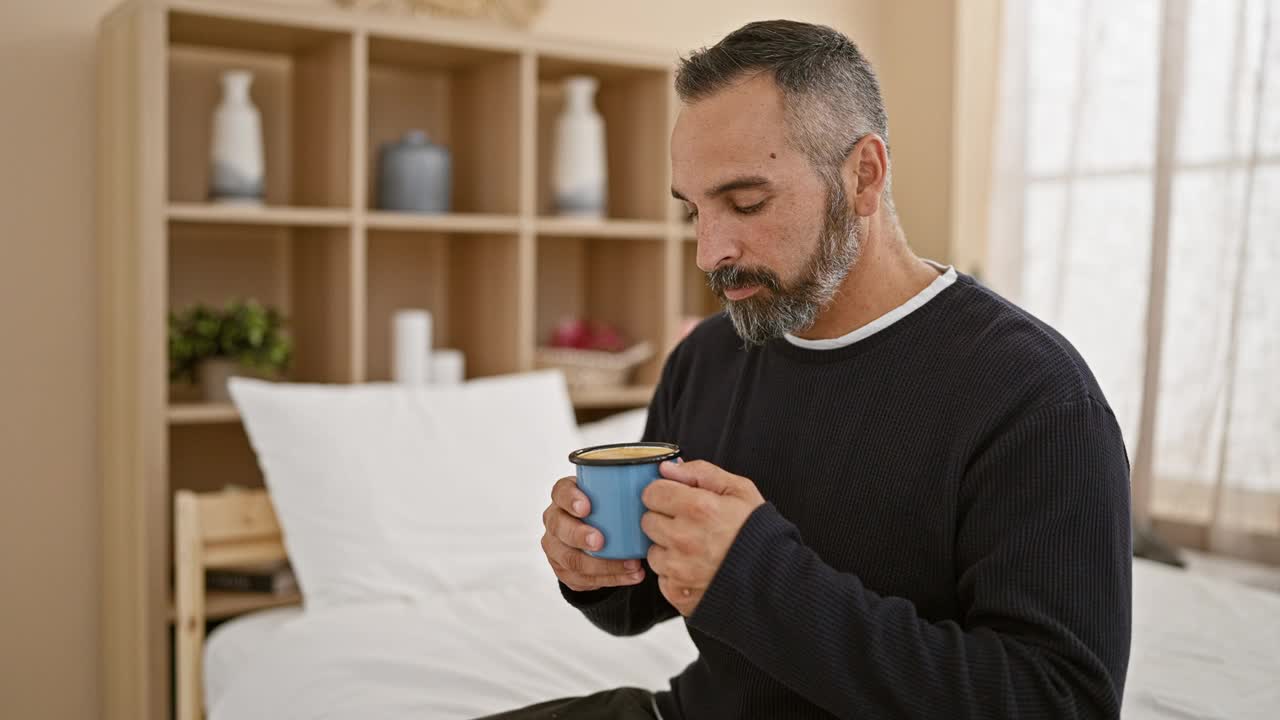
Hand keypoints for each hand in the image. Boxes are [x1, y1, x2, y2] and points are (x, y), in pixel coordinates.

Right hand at [541, 476, 645, 591]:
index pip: (560, 492)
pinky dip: (610, 579)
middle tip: (601, 541)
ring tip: (630, 564)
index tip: (587, 507)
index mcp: (566, 495)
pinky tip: (632, 576)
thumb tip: (674, 463)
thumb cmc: (612, 507)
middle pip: (559, 527)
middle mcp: (556, 520)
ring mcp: (557, 548)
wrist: (599, 537)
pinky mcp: (566, 571)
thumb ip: (642, 477)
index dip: (570, 499)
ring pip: (570, 559)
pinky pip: (583, 579)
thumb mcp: (617, 490)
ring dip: (600, 564)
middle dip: (579, 535)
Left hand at [641, 460, 765, 615]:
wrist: (776, 580)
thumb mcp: (740, 490)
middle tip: (690, 525)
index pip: (652, 493)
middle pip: (647, 521)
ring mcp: (678, 569)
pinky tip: (698, 569)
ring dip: (668, 549)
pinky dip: (675, 574)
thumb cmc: (759, 534)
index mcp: (698, 509)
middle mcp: (683, 539)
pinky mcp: (677, 593)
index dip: (664, 493)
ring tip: (696, 549)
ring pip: (652, 551)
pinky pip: (662, 578)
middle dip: (664, 520)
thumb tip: (668, 469)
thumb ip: (701, 473)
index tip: (675, 499)